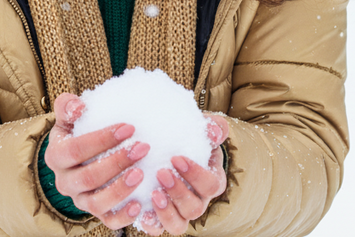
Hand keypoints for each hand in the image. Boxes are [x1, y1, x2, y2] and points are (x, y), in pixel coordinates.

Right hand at [45, 92, 150, 228]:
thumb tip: (78, 106)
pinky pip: (108, 221)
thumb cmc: (79, 133)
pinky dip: (124, 216)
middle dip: (116, 163)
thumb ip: (68, 107)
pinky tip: (140, 204)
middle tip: (142, 148)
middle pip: (87, 177)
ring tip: (142, 173)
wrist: (81, 157)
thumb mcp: (69, 118)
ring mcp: (80, 200)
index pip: (75, 150)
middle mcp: (65, 182)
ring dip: (120, 189)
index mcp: (56, 157)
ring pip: (96, 203)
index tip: (129, 127)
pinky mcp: (97, 213)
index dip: (102, 139)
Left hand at [137, 113, 229, 235]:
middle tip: (161, 173)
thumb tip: (214, 131)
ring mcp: (179, 213)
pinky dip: (150, 223)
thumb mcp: (201, 131)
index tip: (176, 158)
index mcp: (211, 182)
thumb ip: (213, 127)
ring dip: (166, 212)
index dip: (196, 175)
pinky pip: (157, 229)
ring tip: (153, 193)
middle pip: (194, 208)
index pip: (211, 185)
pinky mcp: (159, 219)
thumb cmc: (189, 140)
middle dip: (178, 192)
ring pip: (178, 225)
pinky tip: (140, 210)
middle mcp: (197, 202)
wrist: (169, 150)